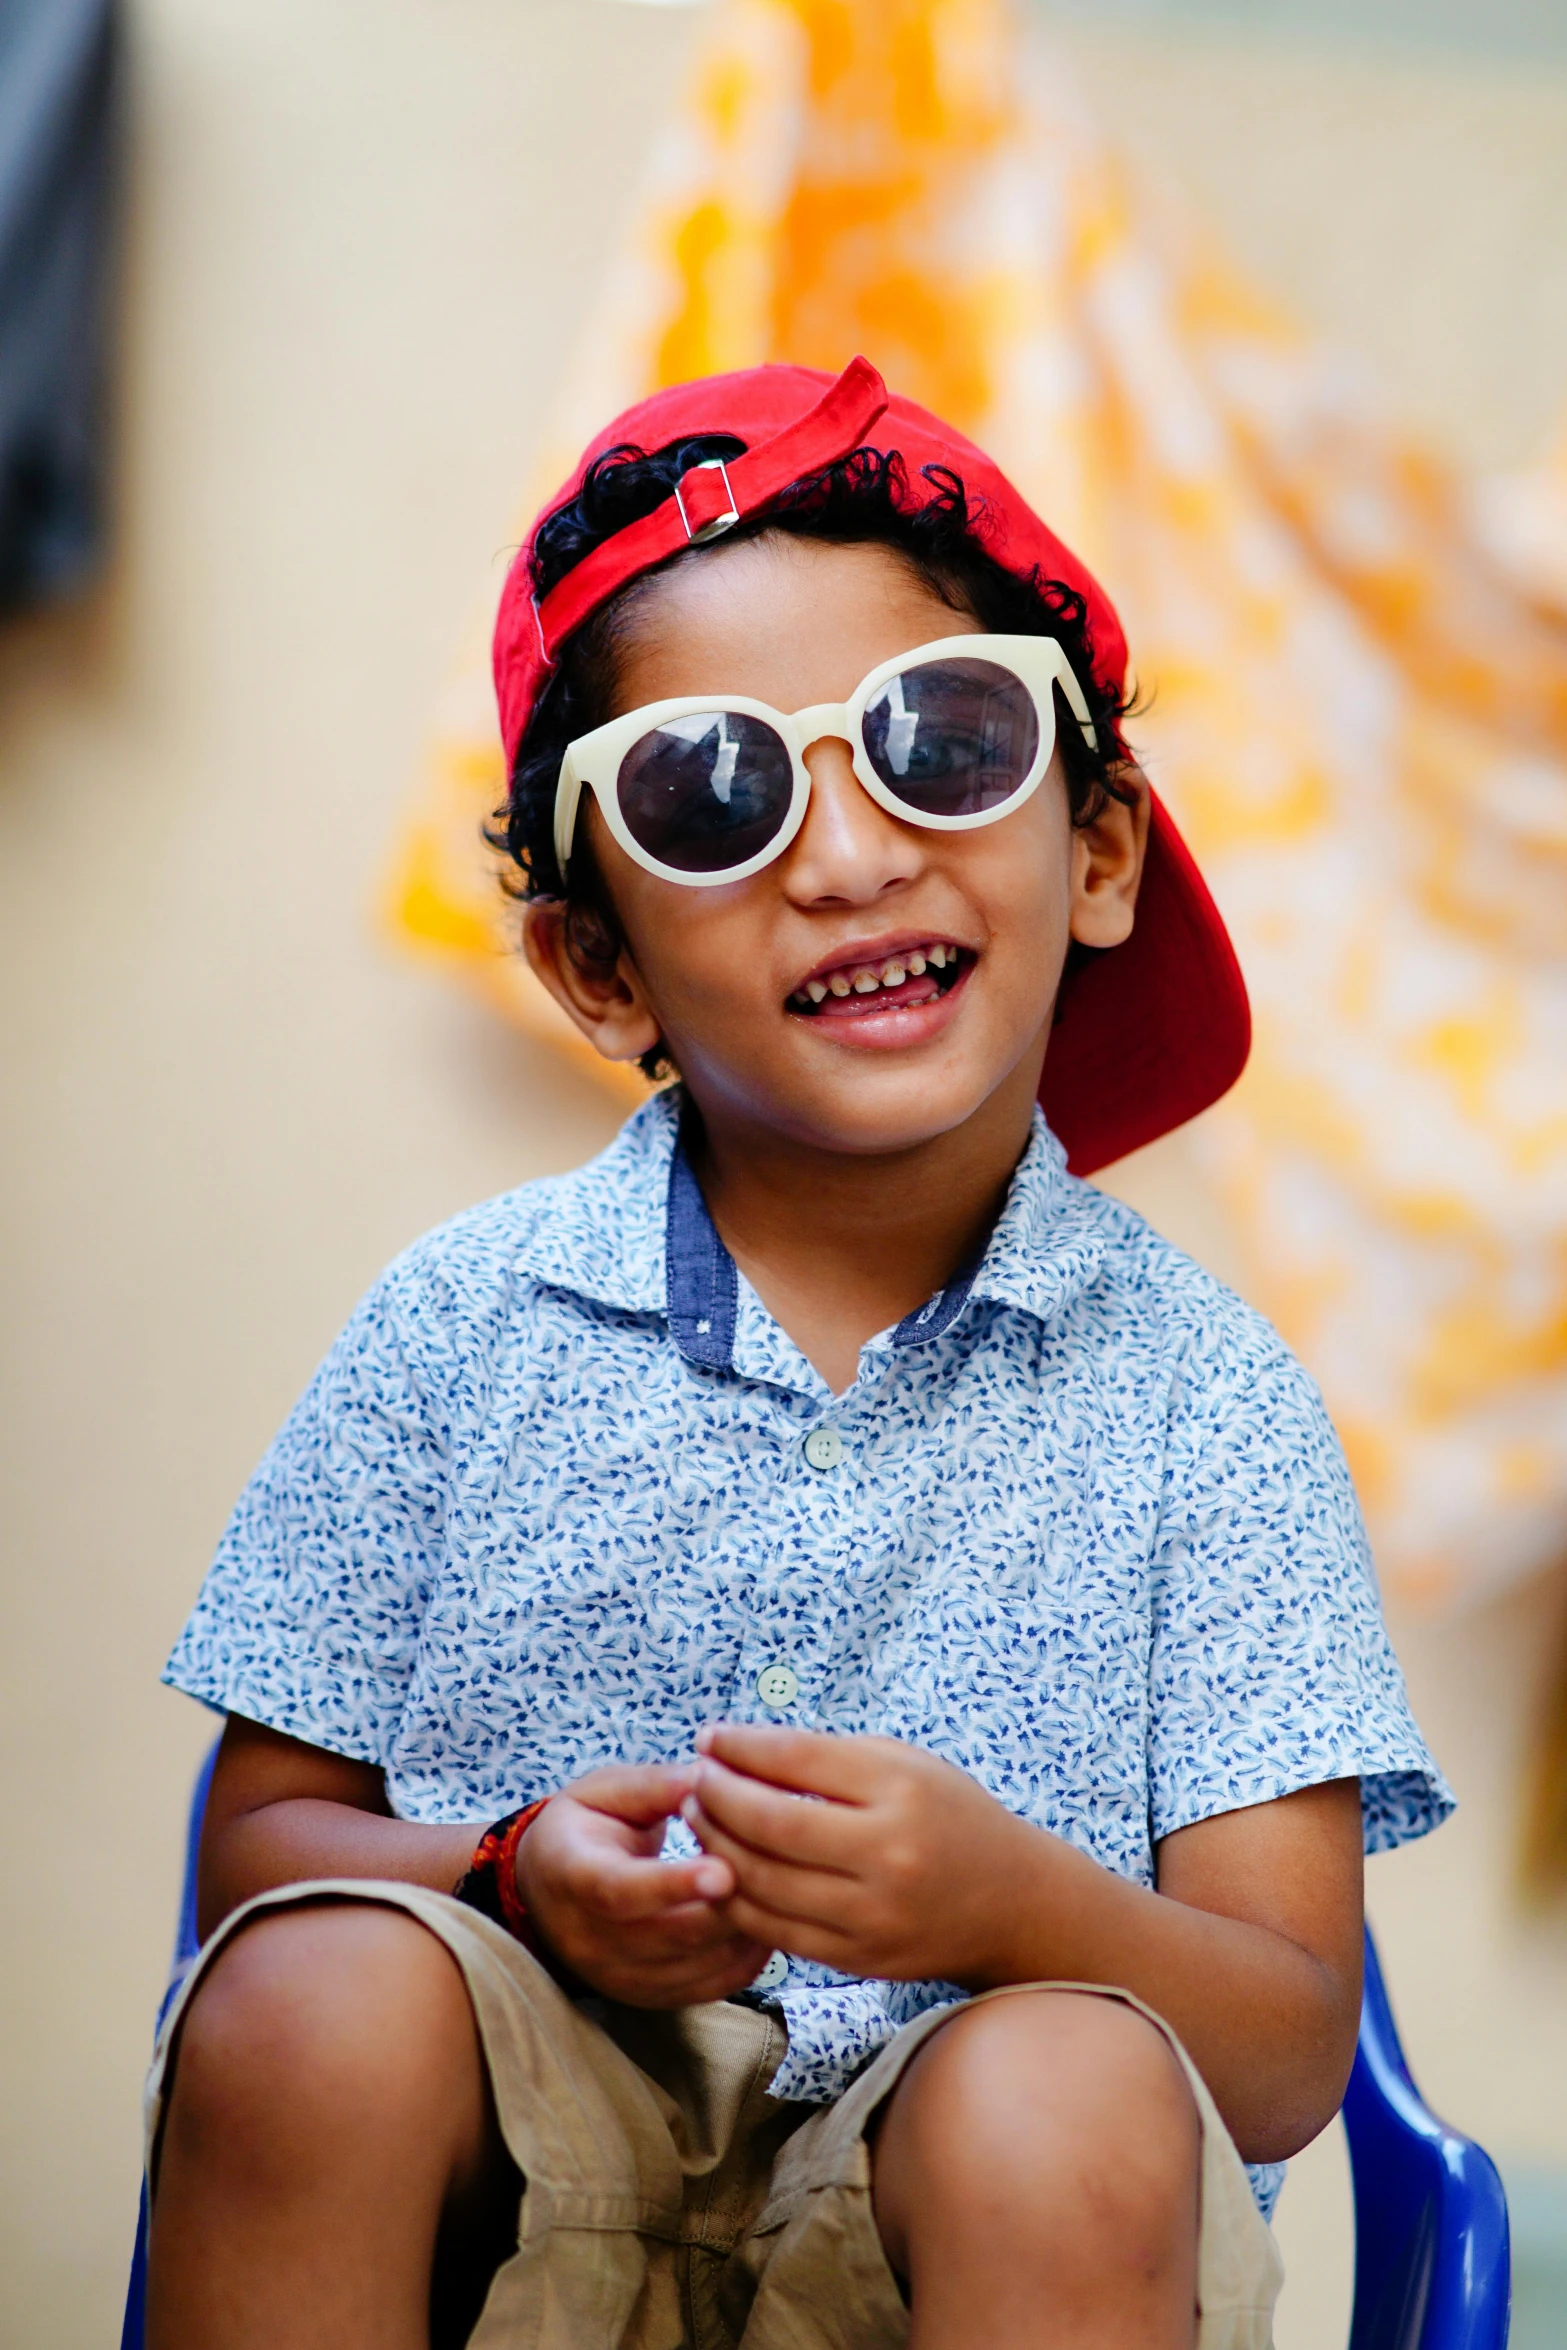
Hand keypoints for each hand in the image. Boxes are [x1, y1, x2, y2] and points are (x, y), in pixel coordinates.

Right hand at [515, 1762, 773, 2006]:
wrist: (546, 1890)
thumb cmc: (584, 1827)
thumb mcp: (605, 1791)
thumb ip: (655, 1786)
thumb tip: (710, 1777)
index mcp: (573, 1876)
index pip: (620, 1892)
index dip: (673, 1885)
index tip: (724, 1871)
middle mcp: (590, 1939)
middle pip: (672, 1935)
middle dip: (730, 1903)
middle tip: (775, 1863)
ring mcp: (619, 1977)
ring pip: (701, 1966)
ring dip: (747, 1928)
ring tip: (778, 1883)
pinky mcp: (649, 1997)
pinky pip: (713, 1987)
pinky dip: (747, 1955)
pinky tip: (765, 1915)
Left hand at [682, 1725, 1042, 1985]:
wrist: (1009, 1903)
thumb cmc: (946, 1816)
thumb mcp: (901, 1764)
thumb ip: (823, 1757)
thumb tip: (734, 1749)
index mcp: (901, 1792)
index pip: (796, 1761)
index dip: (740, 1748)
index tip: (709, 1738)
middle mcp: (889, 1856)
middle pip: (771, 1825)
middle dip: (717, 1798)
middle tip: (693, 1780)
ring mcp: (872, 1916)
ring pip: (762, 1883)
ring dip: (716, 1848)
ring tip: (700, 1820)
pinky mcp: (857, 1959)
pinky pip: (774, 1930)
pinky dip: (737, 1898)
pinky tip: (722, 1870)